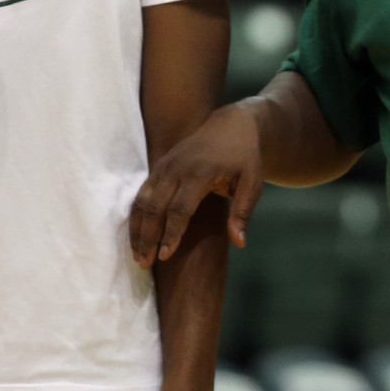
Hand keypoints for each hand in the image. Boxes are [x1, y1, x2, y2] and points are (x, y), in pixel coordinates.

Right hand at [129, 104, 263, 266]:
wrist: (230, 126)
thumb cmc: (245, 159)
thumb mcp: (252, 184)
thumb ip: (242, 213)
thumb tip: (240, 243)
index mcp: (200, 172)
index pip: (180, 208)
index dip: (171, 234)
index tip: (165, 257)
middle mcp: (176, 168)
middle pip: (154, 207)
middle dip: (148, 237)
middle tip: (145, 264)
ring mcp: (164, 166)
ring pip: (142, 201)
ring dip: (137, 229)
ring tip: (138, 256)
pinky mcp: (158, 168)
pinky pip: (141, 195)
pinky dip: (137, 217)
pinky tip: (138, 237)